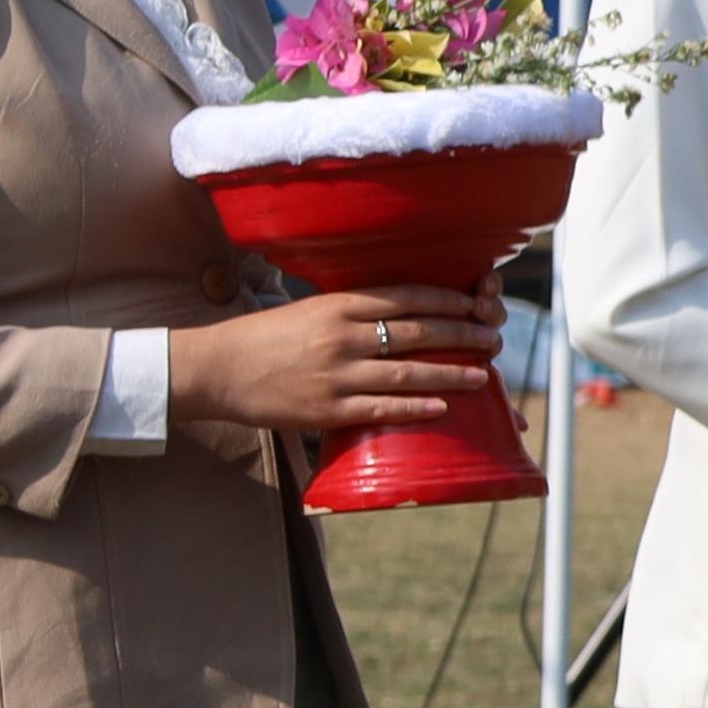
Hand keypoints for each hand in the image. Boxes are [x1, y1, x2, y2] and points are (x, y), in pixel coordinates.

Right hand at [172, 286, 496, 440]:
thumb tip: (403, 311)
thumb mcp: (310, 310)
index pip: (407, 297)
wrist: (214, 369)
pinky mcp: (326, 410)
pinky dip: (416, 408)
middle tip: (493, 339)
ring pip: (408, 373)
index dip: (448, 300)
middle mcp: (341, 336)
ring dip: (452, 374)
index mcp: (338, 305)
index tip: (477, 304)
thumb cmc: (265, 338)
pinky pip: (381, 410)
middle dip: (463, 335)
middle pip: (418, 332)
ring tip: (484, 375)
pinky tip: (443, 407)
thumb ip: (352, 311)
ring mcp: (336, 375)